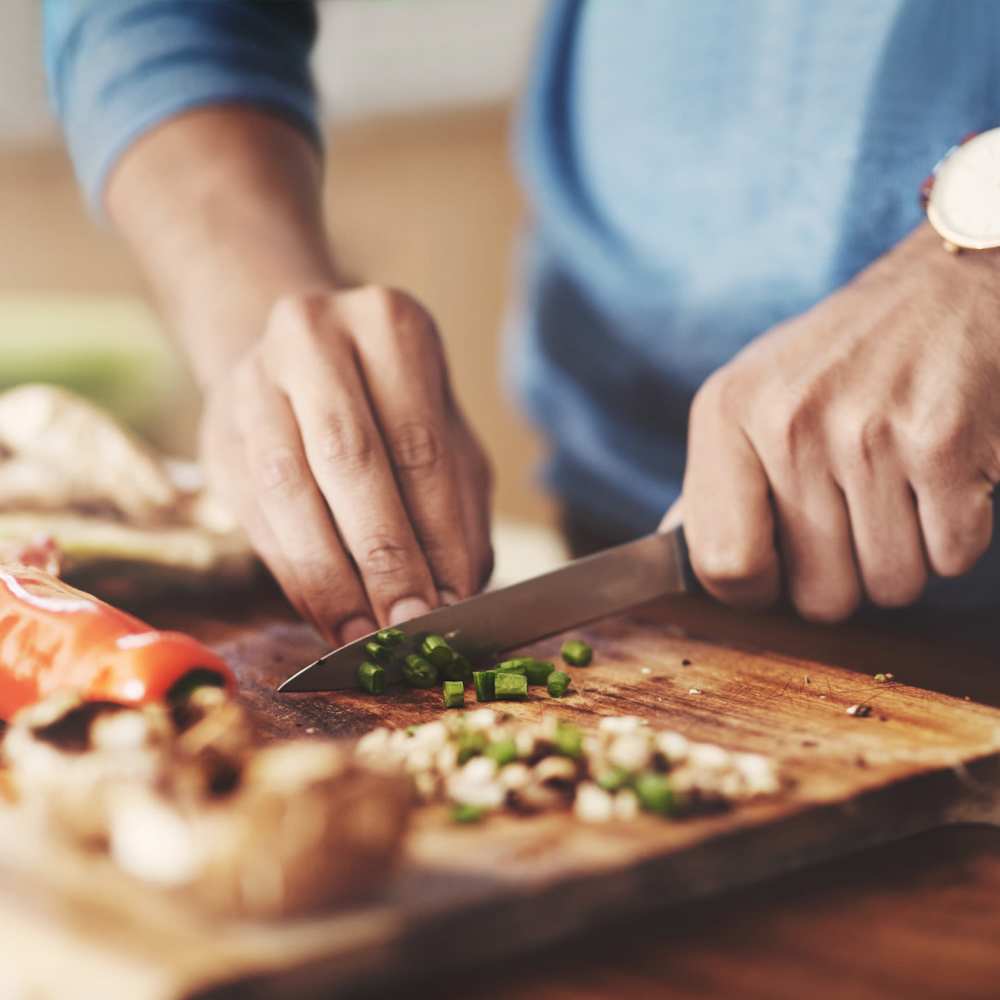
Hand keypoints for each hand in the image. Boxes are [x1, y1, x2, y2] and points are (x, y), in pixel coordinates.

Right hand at [201, 285, 492, 641]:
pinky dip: (293, 573)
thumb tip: (455, 595)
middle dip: (382, 556)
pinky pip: (254, 513)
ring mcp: (253, 381)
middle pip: (349, 459)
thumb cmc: (394, 409)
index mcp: (389, 326)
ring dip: (329, 575)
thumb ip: (456, 509)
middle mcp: (313, 337)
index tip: (451, 603)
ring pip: (288, 489)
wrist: (299, 362)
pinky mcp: (217, 433)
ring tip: (364, 634)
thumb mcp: (445, 439)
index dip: (435, 533)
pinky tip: (325, 614)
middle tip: (408, 625)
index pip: (419, 445)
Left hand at [669, 223, 999, 620]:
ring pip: (891, 586)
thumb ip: (713, 482)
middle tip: (855, 517)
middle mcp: (787, 422)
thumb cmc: (840, 358)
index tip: (780, 570)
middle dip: (845, 579)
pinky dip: (955, 535)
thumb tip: (672, 550)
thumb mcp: (752, 397)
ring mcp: (866, 433)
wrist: (948, 283)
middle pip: (819, 597)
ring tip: (899, 488)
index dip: (757, 591)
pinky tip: (940, 477)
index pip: (723, 566)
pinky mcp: (943, 442)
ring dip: (904, 558)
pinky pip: (952, 558)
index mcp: (726, 413)